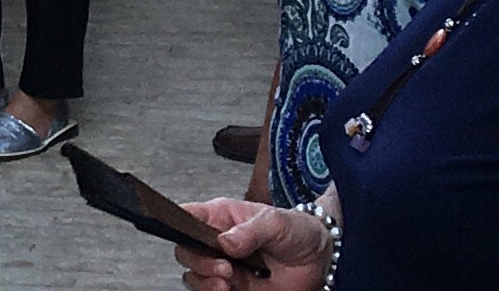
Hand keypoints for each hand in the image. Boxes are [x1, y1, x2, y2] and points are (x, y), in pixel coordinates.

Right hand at [172, 198, 323, 288]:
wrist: (320, 259)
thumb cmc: (297, 230)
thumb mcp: (276, 222)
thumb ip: (250, 231)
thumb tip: (225, 242)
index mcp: (221, 217)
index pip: (187, 216)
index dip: (177, 223)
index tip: (185, 234)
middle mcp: (216, 242)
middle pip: (185, 250)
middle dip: (197, 262)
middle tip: (223, 267)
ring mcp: (224, 266)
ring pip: (194, 276)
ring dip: (205, 281)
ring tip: (228, 281)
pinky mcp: (234, 287)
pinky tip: (230, 290)